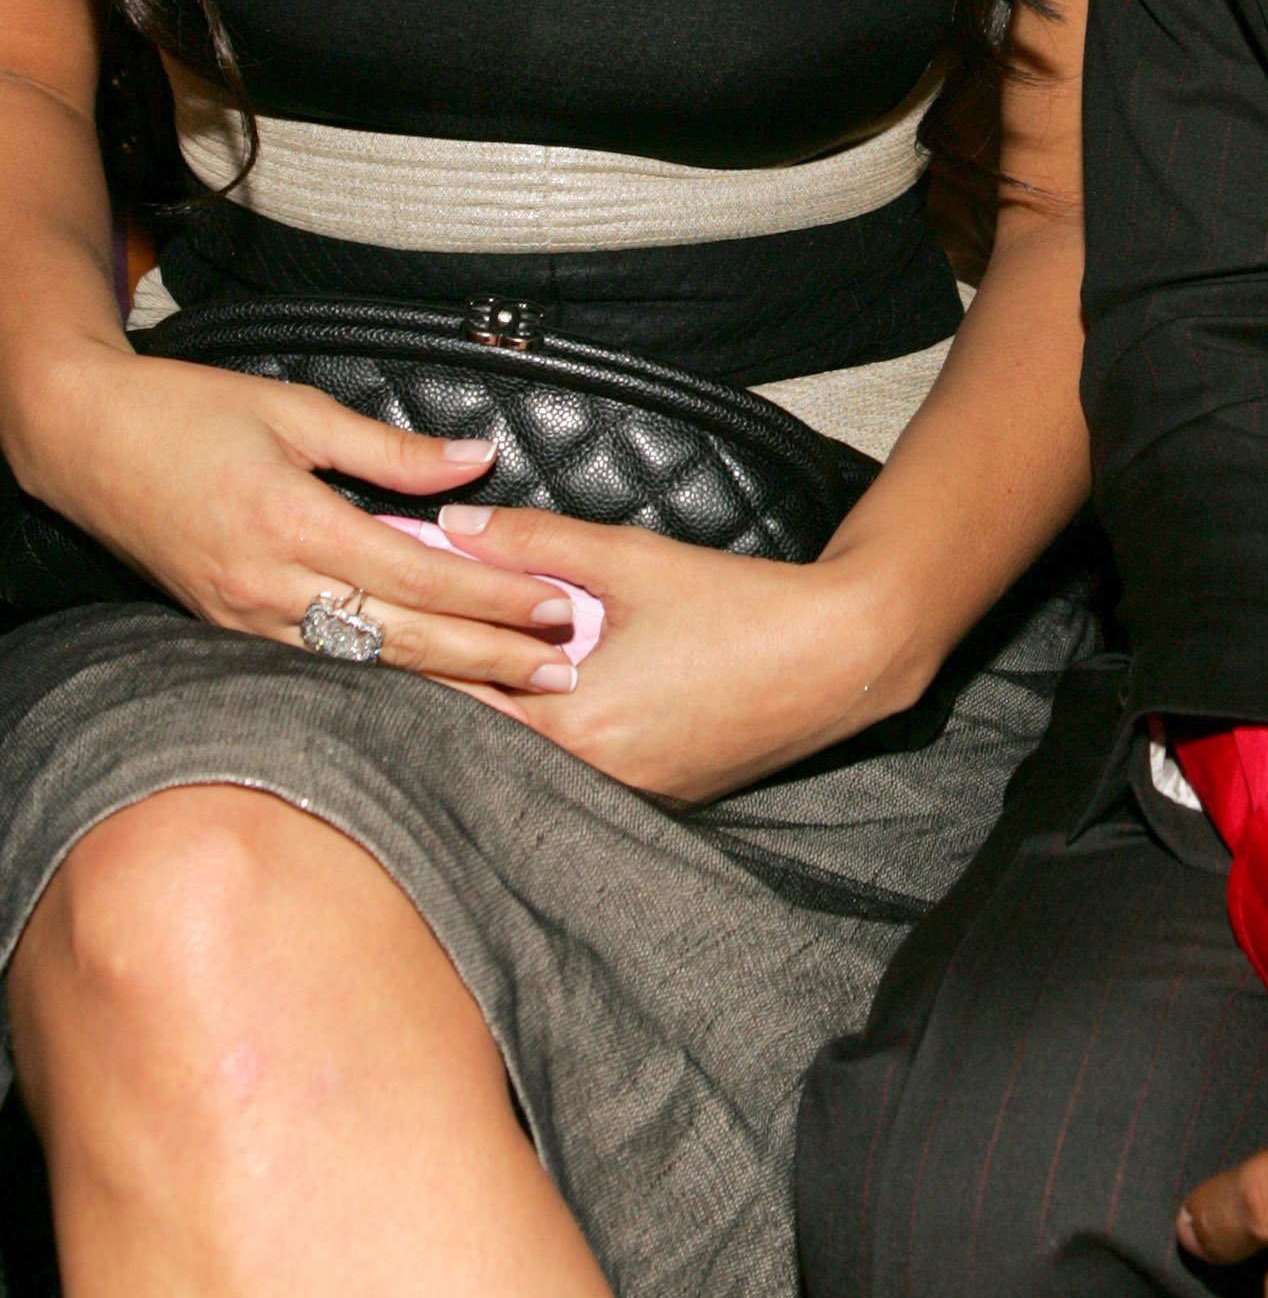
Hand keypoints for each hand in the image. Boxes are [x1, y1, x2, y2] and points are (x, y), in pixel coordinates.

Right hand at [18, 341, 577, 687]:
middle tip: (563, 673)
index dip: (492, 596)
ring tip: (518, 695)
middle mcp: (268, 586)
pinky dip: (387, 678)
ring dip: (448, 681)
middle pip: (401, 638)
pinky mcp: (230, 632)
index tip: (554, 605)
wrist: (84, 443)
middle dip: (489, 660)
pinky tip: (434, 686)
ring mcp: (245, 619)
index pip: (417, 573)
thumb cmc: (188, 412)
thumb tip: (476, 460)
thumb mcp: (296, 411)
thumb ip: (390, 449)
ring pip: (365, 666)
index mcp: (291, 523)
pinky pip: (324, 665)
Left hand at [431, 501, 908, 802]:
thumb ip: (534, 541)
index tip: (377, 624)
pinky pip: (578, 771)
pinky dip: (552, 735)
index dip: (413, 658)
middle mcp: (590, 778)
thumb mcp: (630, 559)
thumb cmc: (736, 606)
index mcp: (572, 724)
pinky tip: (545, 696)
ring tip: (462, 667)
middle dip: (447, 688)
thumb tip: (453, 524)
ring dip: (497, 717)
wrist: (836, 657)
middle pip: (484, 739)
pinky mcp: (657, 796)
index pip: (457, 698)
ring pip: (530, 760)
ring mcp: (626, 796)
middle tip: (408, 642)